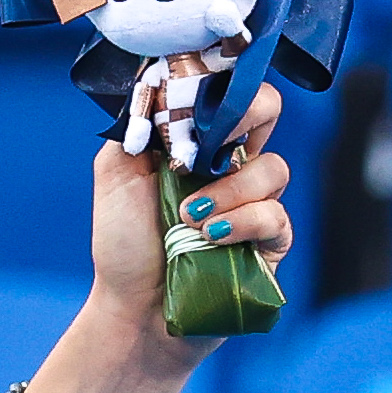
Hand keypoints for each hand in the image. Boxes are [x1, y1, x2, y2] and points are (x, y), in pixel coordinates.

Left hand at [90, 83, 291, 350]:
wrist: (133, 311)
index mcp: (198, 143)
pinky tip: (211, 236)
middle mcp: (233, 165)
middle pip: (268, 110)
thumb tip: (155, 85)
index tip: (199, 94)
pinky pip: (276, 216)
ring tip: (188, 217)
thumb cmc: (124, 244)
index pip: (229, 92)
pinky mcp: (271, 242)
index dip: (224, 81)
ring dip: (229, 189)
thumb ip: (133, 130)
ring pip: (273, 168)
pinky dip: (244, 221)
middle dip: (248, 112)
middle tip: (214, 137)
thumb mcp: (115, 177)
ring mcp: (256, 202)